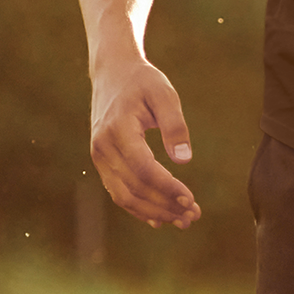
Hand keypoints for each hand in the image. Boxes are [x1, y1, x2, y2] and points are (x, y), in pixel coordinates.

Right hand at [90, 57, 200, 228]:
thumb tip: (185, 160)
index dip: (167, 188)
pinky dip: (139, 208)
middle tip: (193, 216)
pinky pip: (119, 192)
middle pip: (134, 188)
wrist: (113, 73)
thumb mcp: (164, 94)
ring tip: (182, 220)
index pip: (143, 168)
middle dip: (165, 206)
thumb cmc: (143, 82)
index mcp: (118, 129)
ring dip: (154, 212)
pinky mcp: (102, 162)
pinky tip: (160, 218)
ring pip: (124, 196)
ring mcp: (99, 157)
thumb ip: (175, 125)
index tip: (191, 199)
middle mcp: (103, 147)